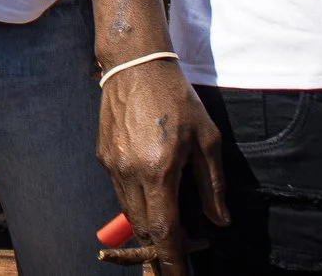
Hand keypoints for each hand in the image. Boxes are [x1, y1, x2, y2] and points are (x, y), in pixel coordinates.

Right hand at [96, 61, 226, 272]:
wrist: (135, 66)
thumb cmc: (176, 100)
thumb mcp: (206, 140)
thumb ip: (212, 185)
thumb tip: (218, 220)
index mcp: (159, 170)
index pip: (163, 228)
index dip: (171, 256)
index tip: (176, 273)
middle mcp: (130, 172)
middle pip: (142, 226)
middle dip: (159, 241)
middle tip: (180, 244)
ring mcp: (112, 164)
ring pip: (128, 210)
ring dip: (146, 221)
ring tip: (166, 217)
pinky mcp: (102, 155)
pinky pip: (119, 189)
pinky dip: (134, 198)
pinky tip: (150, 185)